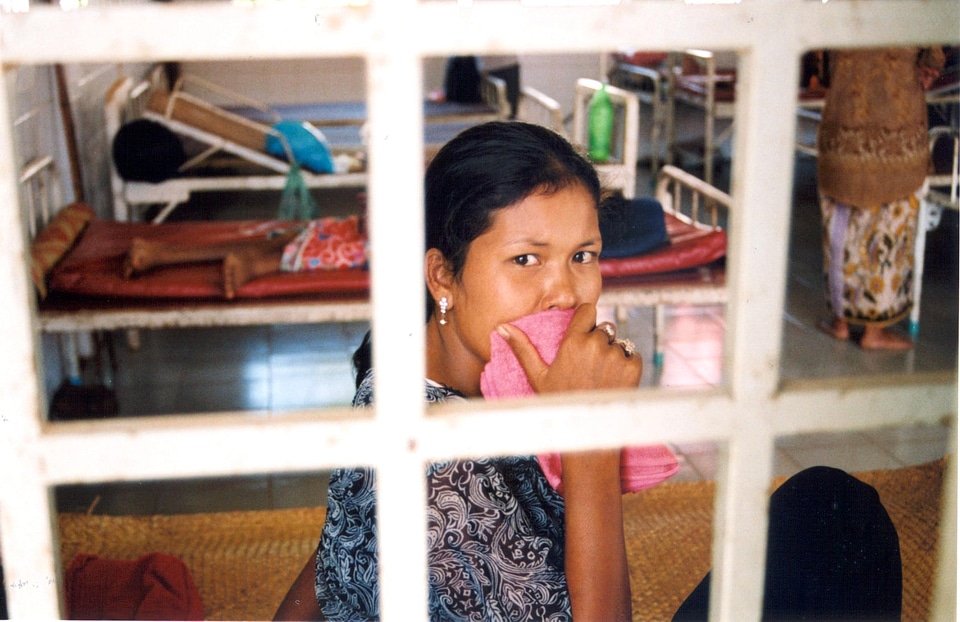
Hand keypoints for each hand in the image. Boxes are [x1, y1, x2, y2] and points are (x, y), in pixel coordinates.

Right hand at [496, 303, 641, 393]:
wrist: (588, 431)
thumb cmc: (560, 403)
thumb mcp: (538, 376)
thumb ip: (522, 348)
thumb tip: (501, 327)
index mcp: (572, 342)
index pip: (588, 310)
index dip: (586, 321)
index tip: (583, 335)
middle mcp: (596, 344)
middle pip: (603, 329)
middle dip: (598, 342)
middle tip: (588, 366)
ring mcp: (616, 355)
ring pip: (618, 343)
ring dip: (612, 354)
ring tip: (600, 377)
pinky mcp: (633, 367)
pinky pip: (633, 355)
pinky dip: (626, 365)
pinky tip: (613, 382)